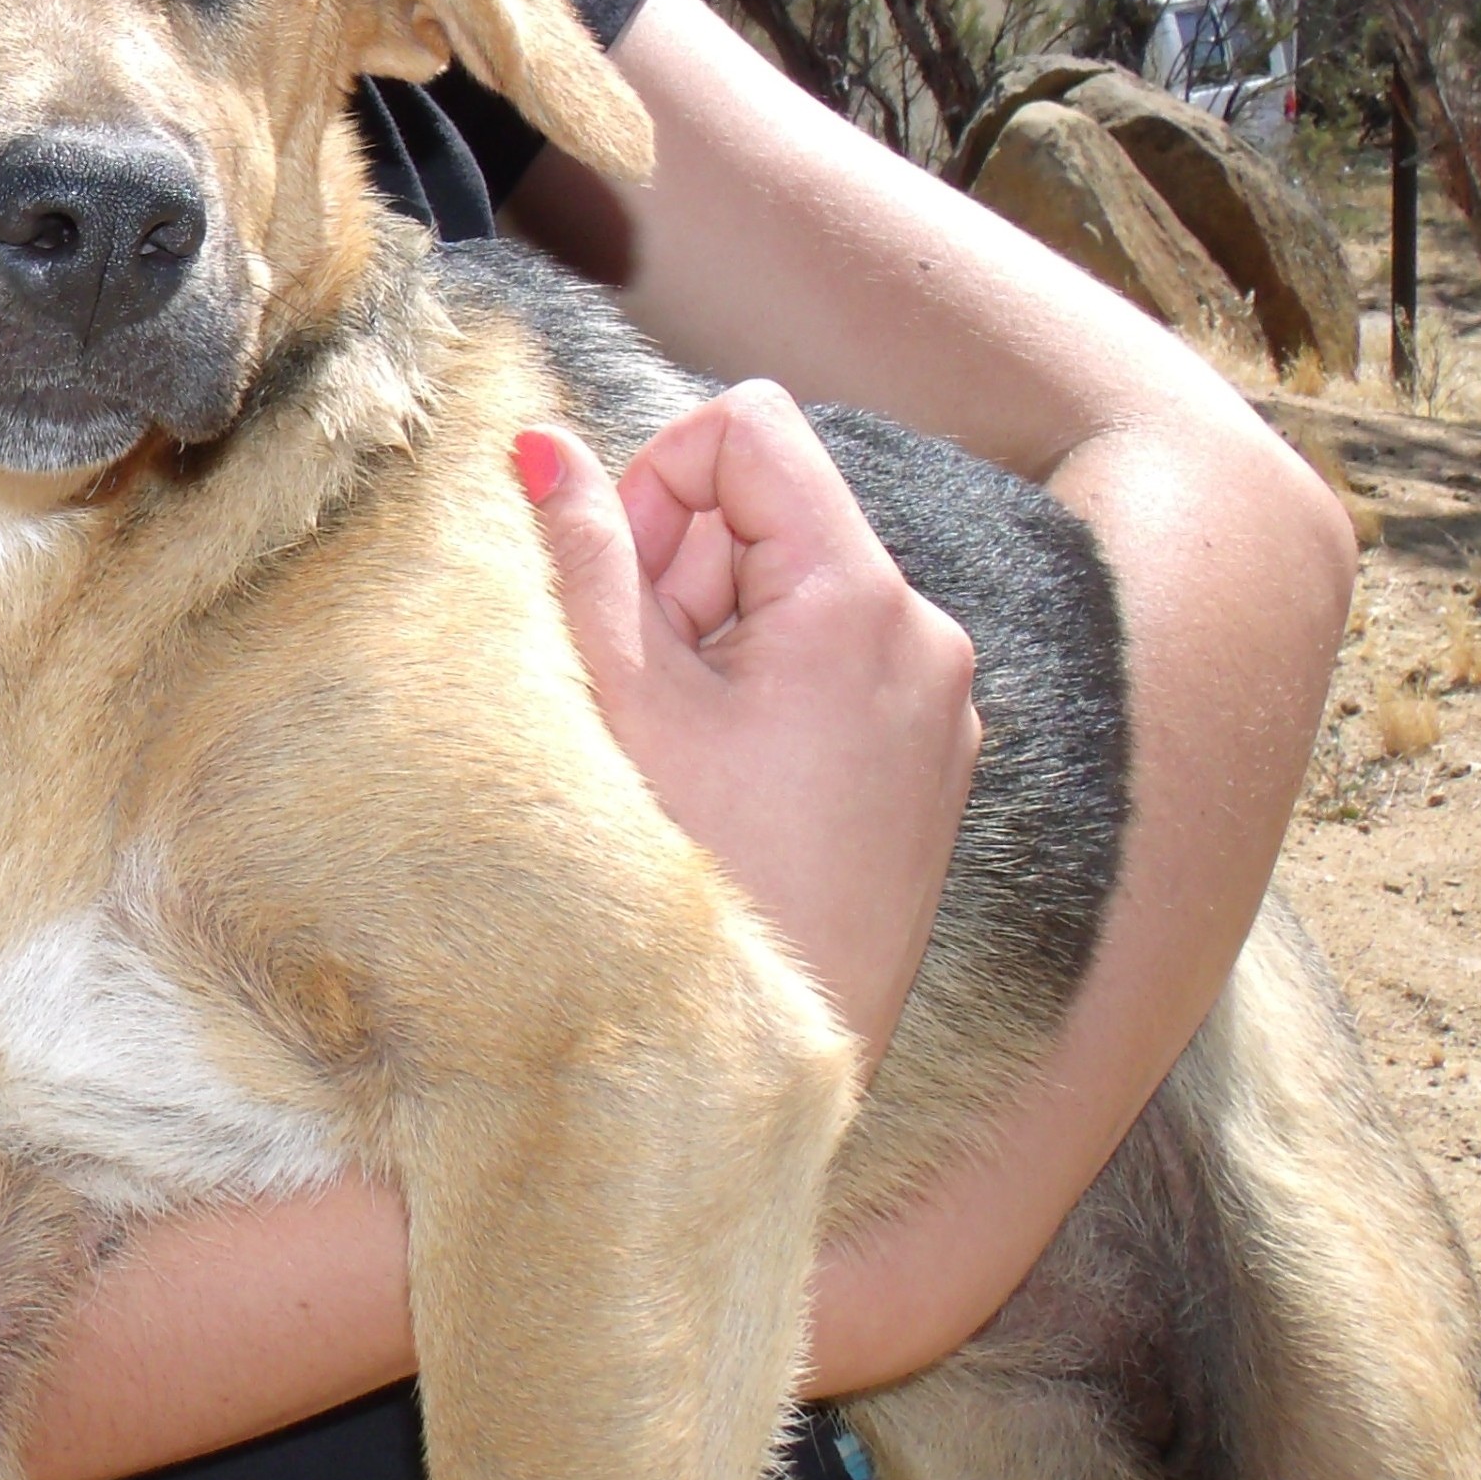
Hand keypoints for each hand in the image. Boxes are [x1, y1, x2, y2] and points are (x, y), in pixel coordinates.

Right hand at [517, 381, 980, 1070]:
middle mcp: (925, 632)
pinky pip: (837, 662)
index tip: (619, 581)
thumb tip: (541, 445)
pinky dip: (769, 687)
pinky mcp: (930, 755)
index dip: (659, 479)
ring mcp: (939, 698)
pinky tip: (730, 779)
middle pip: (776, 509)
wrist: (784, 1051)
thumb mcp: (624, 700)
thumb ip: (582, 554)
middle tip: (642, 685)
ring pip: (799, 590)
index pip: (750, 428)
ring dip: (718, 635)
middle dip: (685, 572)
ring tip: (685, 747)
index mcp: (860, 598)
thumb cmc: (701, 881)